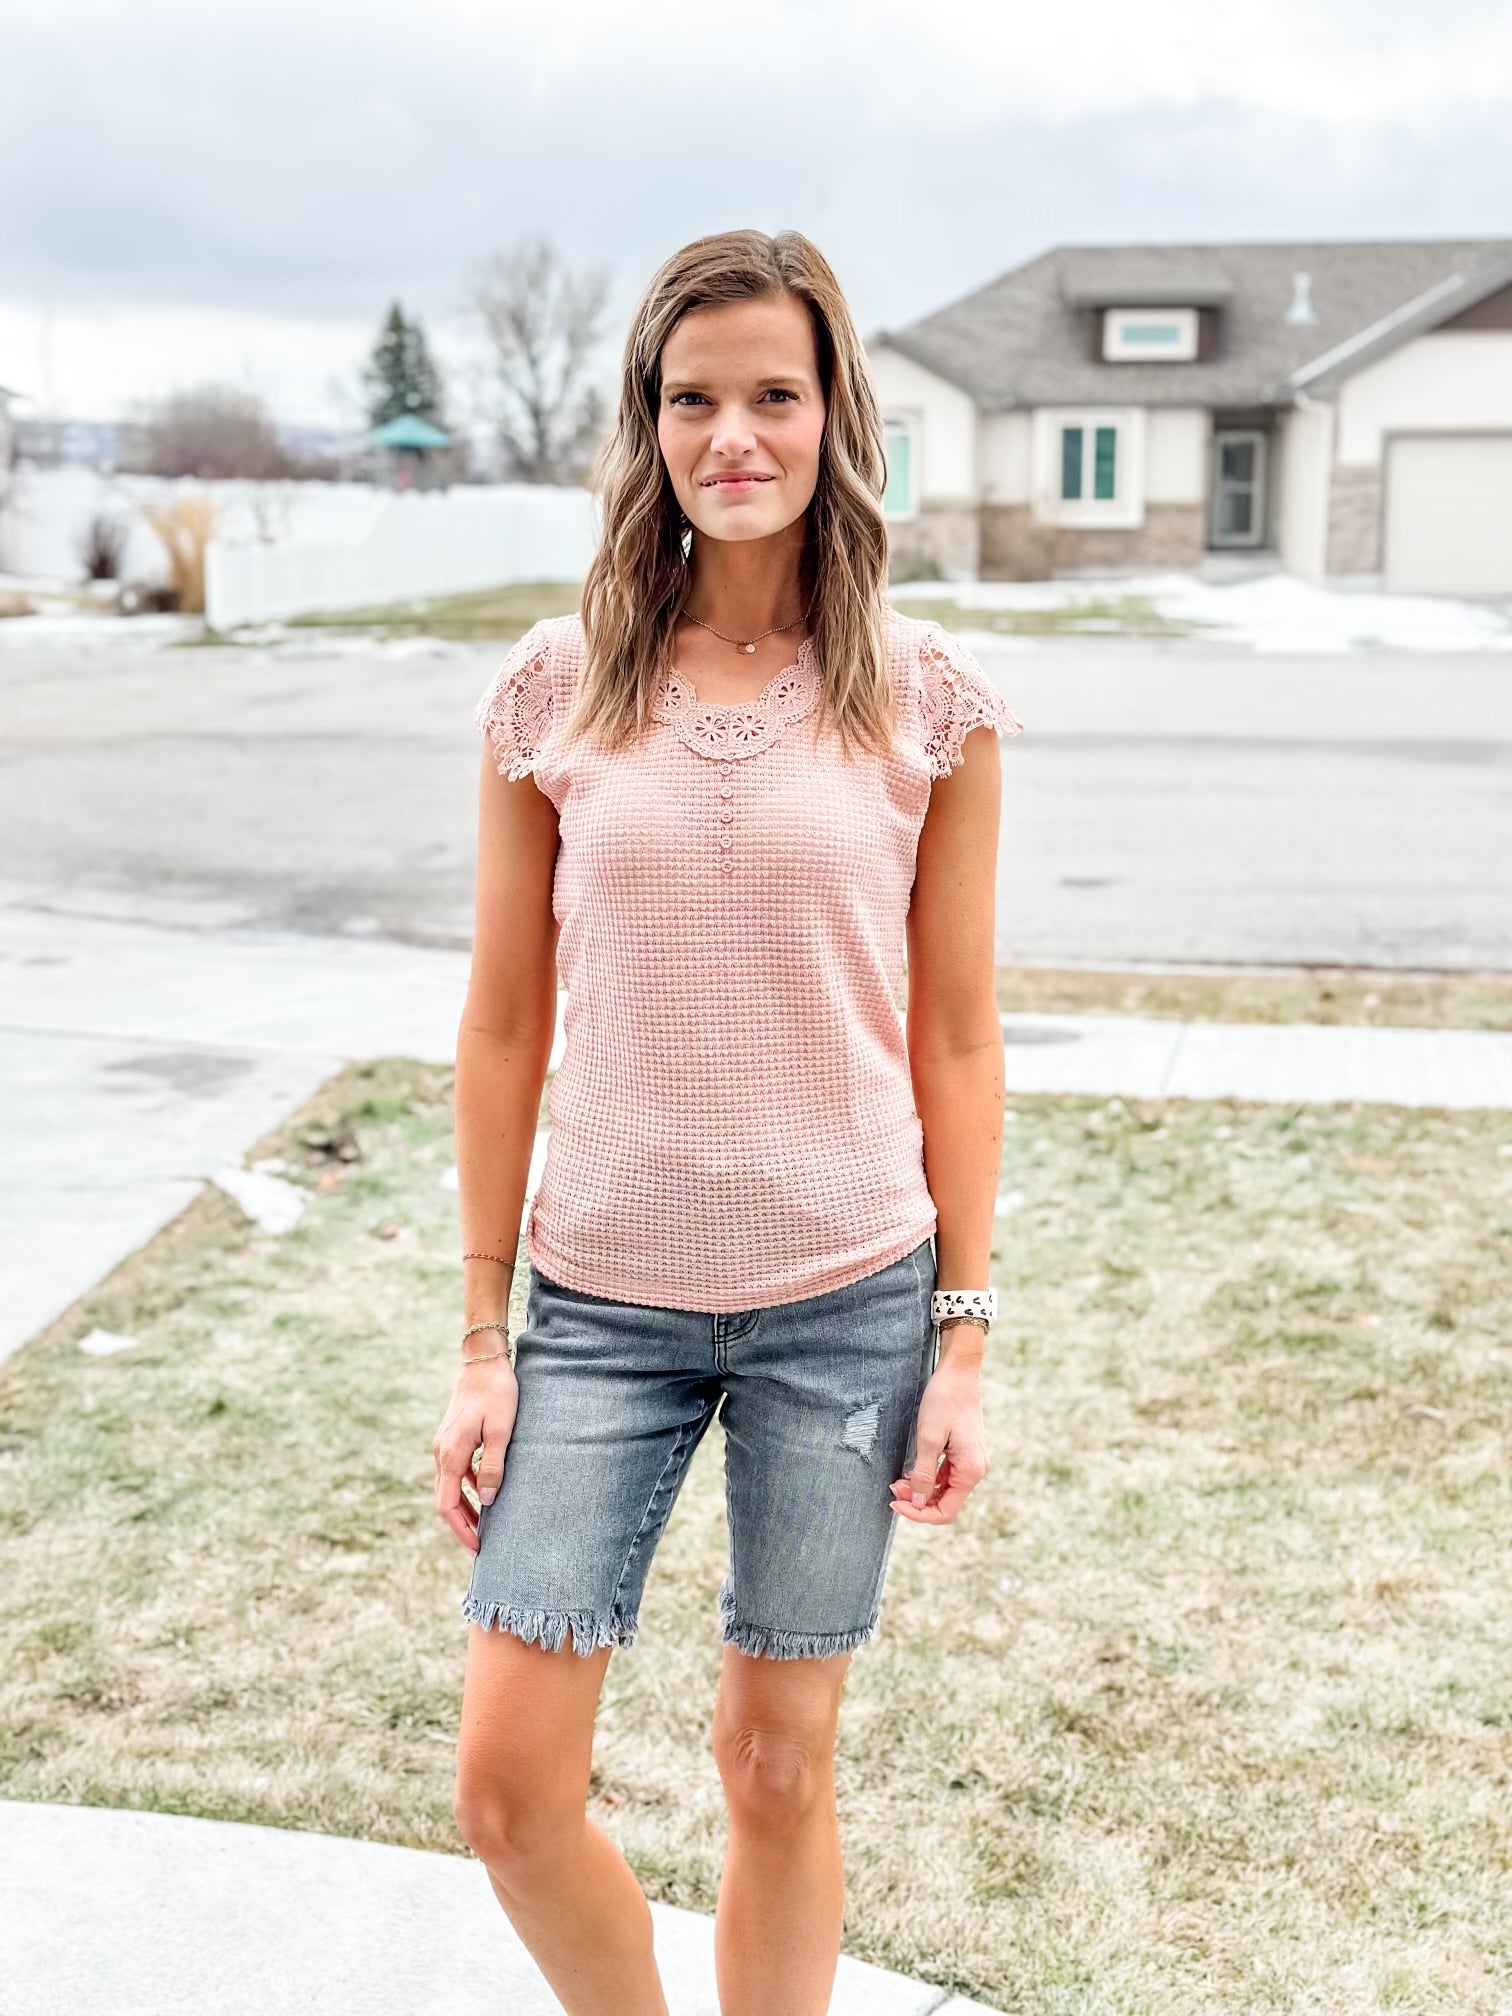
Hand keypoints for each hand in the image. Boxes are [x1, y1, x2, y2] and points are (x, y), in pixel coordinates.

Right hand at [433, 1357, 519, 1553]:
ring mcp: (444, 1444)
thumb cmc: (497, 1393)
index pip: (447, 1506)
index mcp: (450, 1454)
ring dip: (463, 1507)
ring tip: (485, 1525)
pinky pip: (454, 1472)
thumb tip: (487, 1501)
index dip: (461, 1530)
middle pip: (444, 1500)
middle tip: (482, 1545)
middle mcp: (441, 1452)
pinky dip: (465, 1488)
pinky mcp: (452, 1438)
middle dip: (461, 1525)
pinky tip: (483, 1493)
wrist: (484, 1360)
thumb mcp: (502, 1431)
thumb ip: (493, 1467)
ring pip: (448, 1487)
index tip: (478, 1548)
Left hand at [889, 1358, 987, 1524]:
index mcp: (971, 1470)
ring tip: (898, 1480)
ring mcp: (971, 1461)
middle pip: (945, 1502)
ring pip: (944, 1490)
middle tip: (892, 1488)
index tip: (896, 1503)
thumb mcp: (929, 1438)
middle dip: (917, 1501)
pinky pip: (946, 1475)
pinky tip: (912, 1470)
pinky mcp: (965, 1452)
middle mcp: (975, 1469)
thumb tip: (918, 1503)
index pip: (946, 1511)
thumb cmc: (944, 1400)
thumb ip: (924, 1475)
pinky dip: (928, 1477)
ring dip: (921, 1490)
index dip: (919, 1513)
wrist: (959, 1371)